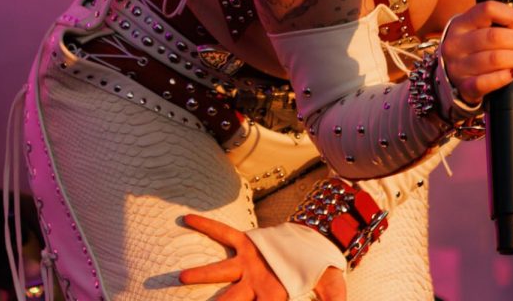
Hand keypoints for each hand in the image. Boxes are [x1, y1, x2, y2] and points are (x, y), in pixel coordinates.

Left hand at [179, 214, 345, 300]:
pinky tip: (188, 219)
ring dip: (200, 275)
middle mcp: (255, 286)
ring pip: (220, 273)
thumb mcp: (332, 291)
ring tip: (181, 277)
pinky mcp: (247, 244)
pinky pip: (223, 234)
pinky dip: (207, 226)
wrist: (318, 247)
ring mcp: (248, 266)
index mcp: (272, 299)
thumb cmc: (323, 274)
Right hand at [440, 1, 512, 105]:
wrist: (454, 78)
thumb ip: (507, 30)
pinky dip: (505, 77)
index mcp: (461, 23)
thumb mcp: (483, 33)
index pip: (488, 9)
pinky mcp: (464, 86)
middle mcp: (455, 42)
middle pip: (495, 36)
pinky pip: (487, 82)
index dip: (511, 17)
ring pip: (495, 59)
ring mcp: (457, 66)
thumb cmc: (477, 51)